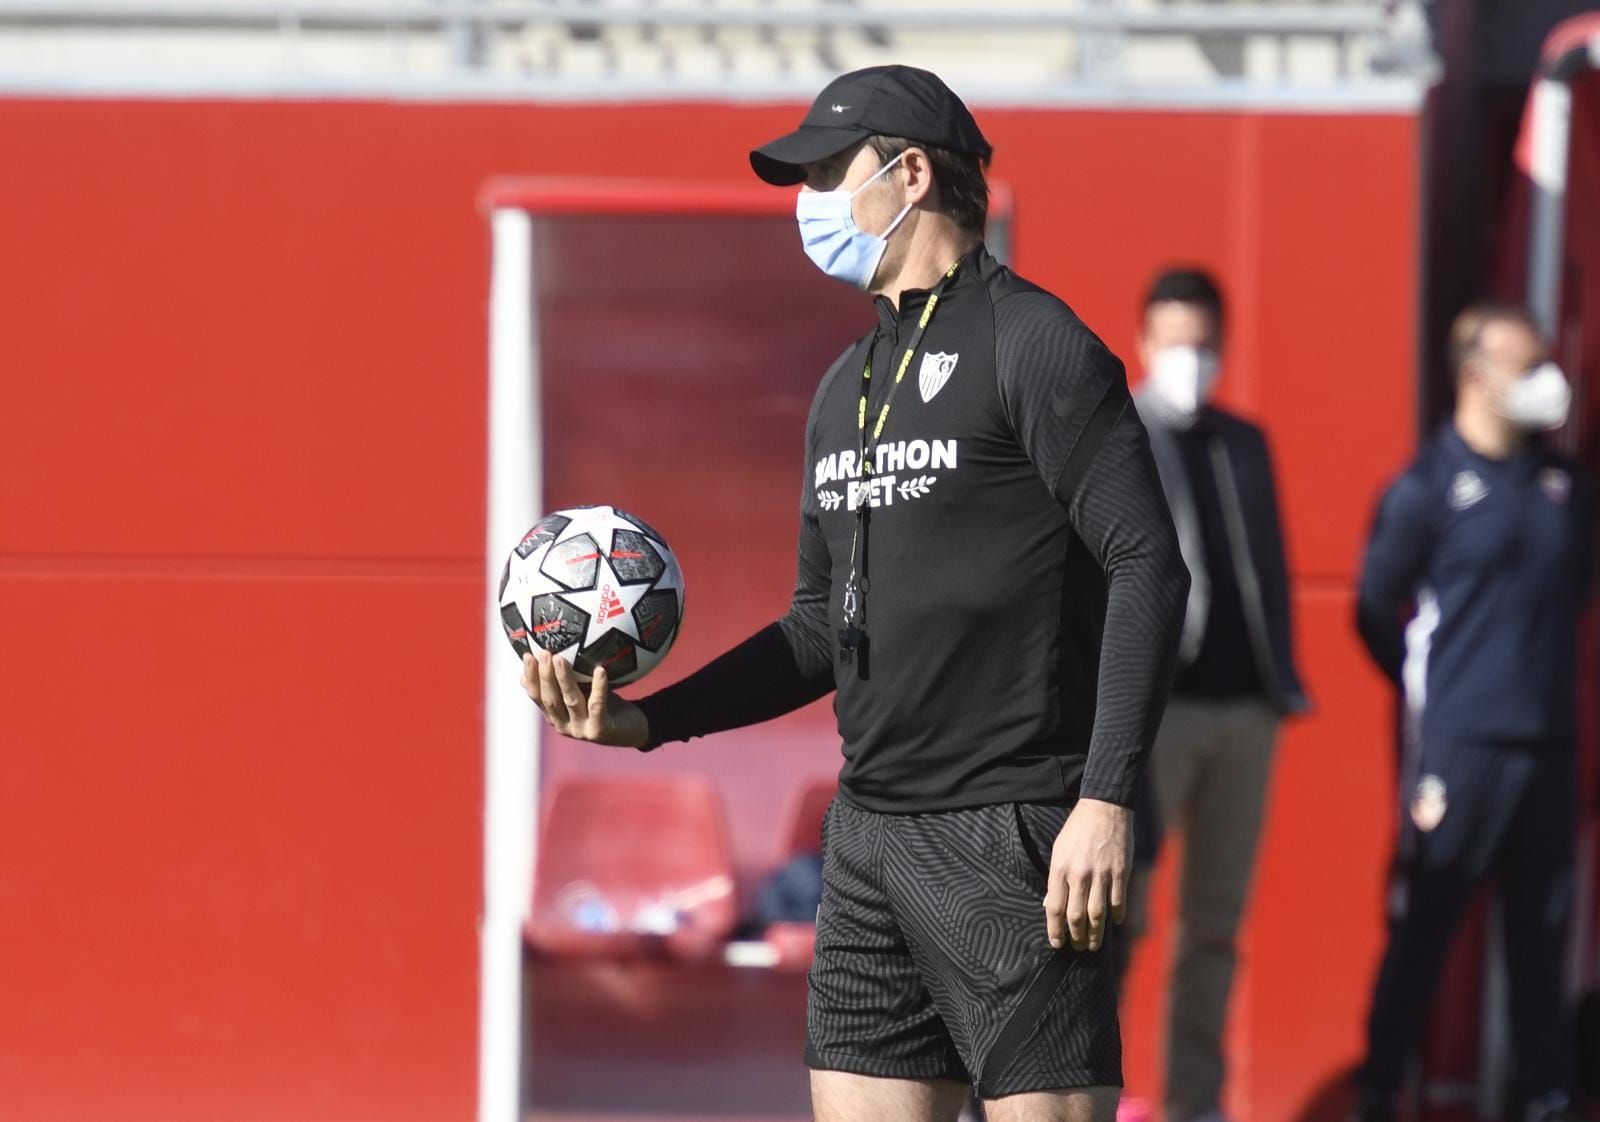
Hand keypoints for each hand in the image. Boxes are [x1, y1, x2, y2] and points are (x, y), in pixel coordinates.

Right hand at [521, 650, 649, 747]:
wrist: (633, 730)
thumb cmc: (605, 706)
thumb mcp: (582, 692)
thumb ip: (563, 682)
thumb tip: (538, 659)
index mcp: (556, 717)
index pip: (538, 696)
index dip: (531, 677)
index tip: (527, 655)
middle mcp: (565, 725)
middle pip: (551, 699)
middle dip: (545, 676)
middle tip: (543, 653)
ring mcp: (582, 730)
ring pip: (571, 701)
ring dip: (564, 680)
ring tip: (559, 659)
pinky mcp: (601, 730)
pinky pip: (598, 706)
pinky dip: (598, 687)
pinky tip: (600, 670)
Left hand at [1043, 798, 1131, 951]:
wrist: (1104, 808)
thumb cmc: (1077, 830)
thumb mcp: (1058, 851)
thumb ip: (1055, 879)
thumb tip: (1049, 906)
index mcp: (1060, 869)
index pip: (1055, 908)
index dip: (1055, 929)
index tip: (1056, 943)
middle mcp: (1080, 874)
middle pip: (1076, 916)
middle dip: (1075, 937)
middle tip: (1077, 948)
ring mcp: (1101, 874)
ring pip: (1097, 914)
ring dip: (1095, 934)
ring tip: (1093, 945)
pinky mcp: (1120, 872)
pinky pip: (1117, 901)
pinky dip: (1116, 915)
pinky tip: (1114, 923)